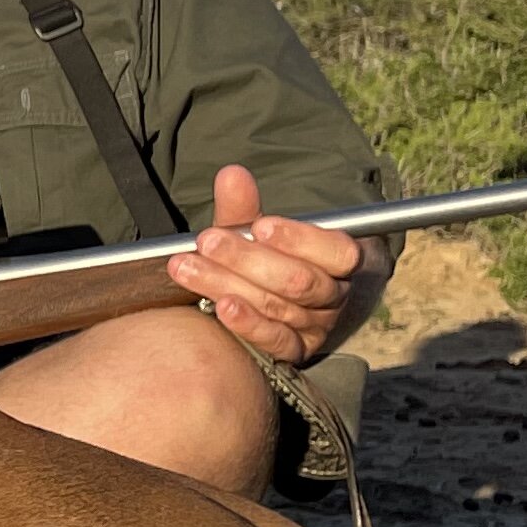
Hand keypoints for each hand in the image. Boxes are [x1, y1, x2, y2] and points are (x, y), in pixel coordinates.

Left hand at [165, 163, 381, 367]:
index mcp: (339, 260)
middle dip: (249, 259)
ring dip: (228, 284)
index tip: (260, 225)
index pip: (337, 251)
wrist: (261, 302)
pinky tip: (222, 307)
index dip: (301, 239)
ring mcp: (316, 327)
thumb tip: (230, 175)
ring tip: (187, 266)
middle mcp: (334, 296)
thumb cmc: (265, 257)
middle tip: (207, 241)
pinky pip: (276, 341)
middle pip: (300, 281)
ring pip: (278, 307)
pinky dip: (249, 324)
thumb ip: (244, 208)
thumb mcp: (253, 233)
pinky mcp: (296, 351)